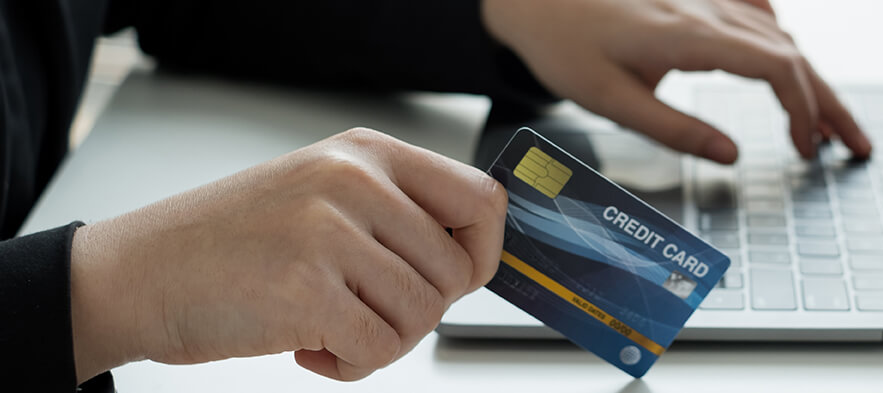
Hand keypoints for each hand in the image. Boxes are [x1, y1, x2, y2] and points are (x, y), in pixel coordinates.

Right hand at [67, 128, 506, 381]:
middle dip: (420, 310)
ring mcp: (329, 233)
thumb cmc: (231, 242)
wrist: (136, 273)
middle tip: (365, 311)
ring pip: (423, 315)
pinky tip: (310, 348)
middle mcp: (354, 182)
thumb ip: (396, 210)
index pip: (481, 199)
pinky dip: (353, 366)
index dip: (482, 252)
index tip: (455, 278)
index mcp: (366, 153)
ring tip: (331, 326)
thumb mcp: (323, 193)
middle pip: (454, 272)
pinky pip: (380, 349)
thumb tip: (475, 254)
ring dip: (384, 340)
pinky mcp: (306, 291)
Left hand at [482, 0, 871, 163]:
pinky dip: (782, 41)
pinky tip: (788, 60)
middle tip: (855, 146)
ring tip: (828, 123)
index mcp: (690, 36)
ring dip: (810, 79)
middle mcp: (709, 9)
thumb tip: (731, 157)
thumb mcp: (610, 100)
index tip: (809, 150)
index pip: (776, 68)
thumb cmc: (563, 45)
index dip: (805, 110)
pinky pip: (757, 11)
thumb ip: (675, 130)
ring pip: (779, 35)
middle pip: (792, 53)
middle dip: (830, 103)